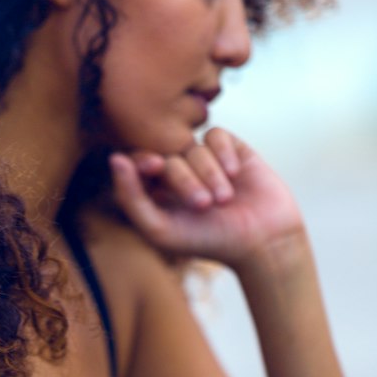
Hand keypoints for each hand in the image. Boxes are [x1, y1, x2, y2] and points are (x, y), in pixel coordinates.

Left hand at [109, 128, 305, 266]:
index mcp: (155, 190)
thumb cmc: (207, 241)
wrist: (262, 242)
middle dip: (183, 178)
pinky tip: (235, 173)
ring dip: (208, 173)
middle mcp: (178, 172)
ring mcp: (205, 159)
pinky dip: (223, 153)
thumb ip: (130, 197)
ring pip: (193, 146)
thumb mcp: (159, 229)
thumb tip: (114, 158)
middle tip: (203, 205)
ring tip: (223, 200)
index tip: (155, 166)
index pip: (136, 162)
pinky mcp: (231, 149)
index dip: (142, 159)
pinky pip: (216, 135)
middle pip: (166, 155)